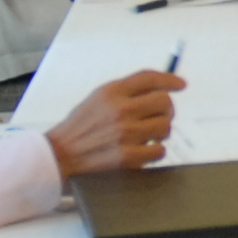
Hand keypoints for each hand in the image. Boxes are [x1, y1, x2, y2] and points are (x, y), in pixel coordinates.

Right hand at [46, 68, 179, 176]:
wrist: (57, 159)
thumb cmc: (78, 130)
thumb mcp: (96, 100)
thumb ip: (123, 93)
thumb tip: (158, 88)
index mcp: (111, 92)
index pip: (149, 78)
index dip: (170, 79)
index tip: (180, 84)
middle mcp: (119, 109)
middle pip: (164, 101)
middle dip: (167, 110)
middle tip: (160, 117)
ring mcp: (124, 133)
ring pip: (165, 126)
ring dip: (161, 133)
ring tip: (148, 137)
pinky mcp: (127, 157)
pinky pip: (159, 151)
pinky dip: (154, 152)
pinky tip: (143, 151)